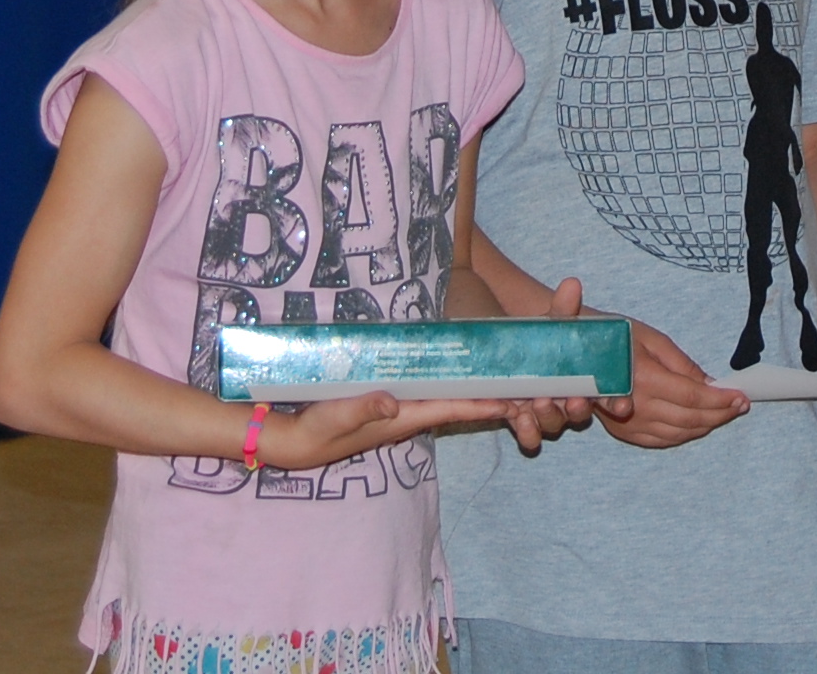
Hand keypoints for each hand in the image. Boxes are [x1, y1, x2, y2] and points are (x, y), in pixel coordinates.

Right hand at [250, 389, 510, 469]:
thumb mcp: (335, 416)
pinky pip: (426, 395)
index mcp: (402, 417)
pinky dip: (447, 386)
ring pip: (444, 399)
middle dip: (489, 396)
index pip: (453, 408)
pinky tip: (456, 373)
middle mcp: (407, 415)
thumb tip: (393, 402)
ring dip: (472, 391)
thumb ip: (363, 407)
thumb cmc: (314, 430)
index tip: (516, 398)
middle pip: (457, 404)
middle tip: (524, 384)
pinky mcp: (386, 405)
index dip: (484, 404)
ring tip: (503, 376)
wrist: (292, 444)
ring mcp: (397, 412)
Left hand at [495, 277, 604, 452]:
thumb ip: (562, 308)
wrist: (493, 337)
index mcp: (583, 377)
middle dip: (580, 411)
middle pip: (580, 414)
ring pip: (554, 426)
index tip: (623, 405)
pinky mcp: (518, 419)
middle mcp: (566, 398)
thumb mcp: (548, 321)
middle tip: (576, 400)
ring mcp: (542, 411)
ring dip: (551, 418)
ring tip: (540, 403)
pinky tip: (520, 420)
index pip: (609, 396)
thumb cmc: (532, 332)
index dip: (618, 403)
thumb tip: (572, 283)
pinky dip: (527, 434)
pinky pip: (529, 438)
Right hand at [593, 316, 748, 448]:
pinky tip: (698, 424)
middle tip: (740, 405)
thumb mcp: (651, 338)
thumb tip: (710, 384)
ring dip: (706, 426)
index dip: (720, 400)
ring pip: (678, 434)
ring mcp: (627, 424)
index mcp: (643, 378)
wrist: (573, 351)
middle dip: (720, 414)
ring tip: (724, 414)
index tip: (741, 397)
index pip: (693, 397)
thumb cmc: (612, 335)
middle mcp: (636, 406)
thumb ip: (682, 364)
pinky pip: (661, 441)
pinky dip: (684, 435)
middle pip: (689, 419)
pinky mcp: (622, 433)